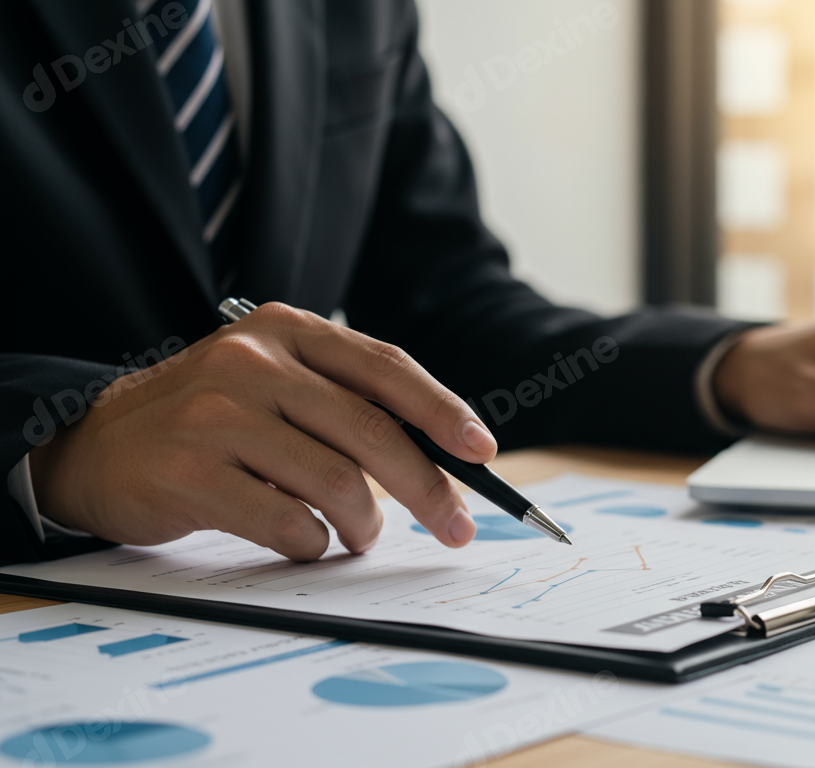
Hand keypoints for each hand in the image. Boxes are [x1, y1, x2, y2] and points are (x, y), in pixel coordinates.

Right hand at [28, 303, 496, 560]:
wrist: (94, 443)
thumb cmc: (206, 418)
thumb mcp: (271, 381)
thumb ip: (341, 402)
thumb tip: (438, 458)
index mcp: (284, 331)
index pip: (385, 367)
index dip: (442, 410)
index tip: (482, 450)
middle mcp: (251, 363)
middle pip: (372, 431)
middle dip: (428, 487)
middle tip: (455, 525)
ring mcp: (216, 416)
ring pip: (337, 483)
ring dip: (364, 525)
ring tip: (359, 535)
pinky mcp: (189, 473)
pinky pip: (288, 523)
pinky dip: (313, 543)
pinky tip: (306, 541)